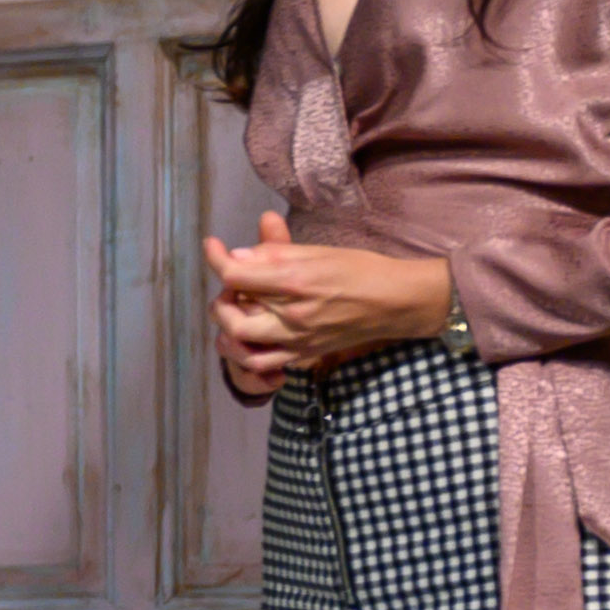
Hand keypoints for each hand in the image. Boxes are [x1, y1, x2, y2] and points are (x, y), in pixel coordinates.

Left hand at [200, 210, 454, 388]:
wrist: (397, 302)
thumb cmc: (361, 270)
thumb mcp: (318, 251)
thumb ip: (275, 254)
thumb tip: (236, 256)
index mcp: (295, 282)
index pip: (234, 274)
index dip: (215, 258)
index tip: (213, 246)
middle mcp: (292, 314)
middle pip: (229, 312)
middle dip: (221, 295)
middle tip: (233, 283)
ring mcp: (297, 339)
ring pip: (239, 341)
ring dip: (227, 324)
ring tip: (237, 309)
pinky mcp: (304, 354)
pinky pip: (262, 363)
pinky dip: (245, 351)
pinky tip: (248, 335)